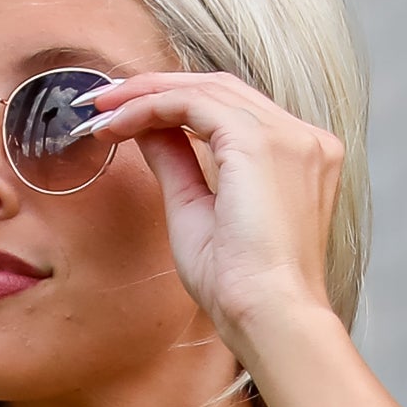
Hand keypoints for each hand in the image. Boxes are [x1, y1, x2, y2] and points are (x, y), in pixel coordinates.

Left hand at [76, 68, 341, 359]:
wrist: (269, 318)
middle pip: (221, 89)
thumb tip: (148, 126)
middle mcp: (302, 140)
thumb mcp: (197, 212)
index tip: (130, 118)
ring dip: (148, 94)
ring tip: (104, 111)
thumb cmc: (240, 289)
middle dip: (159, 89)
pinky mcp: (259, 141)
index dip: (179, 105)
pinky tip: (119, 123)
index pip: (234, 111)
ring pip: (206, 89)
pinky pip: (193, 104)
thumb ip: (178, 163)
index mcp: (299, 161)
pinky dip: (151, 106)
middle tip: (107, 103)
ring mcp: (287, 136)